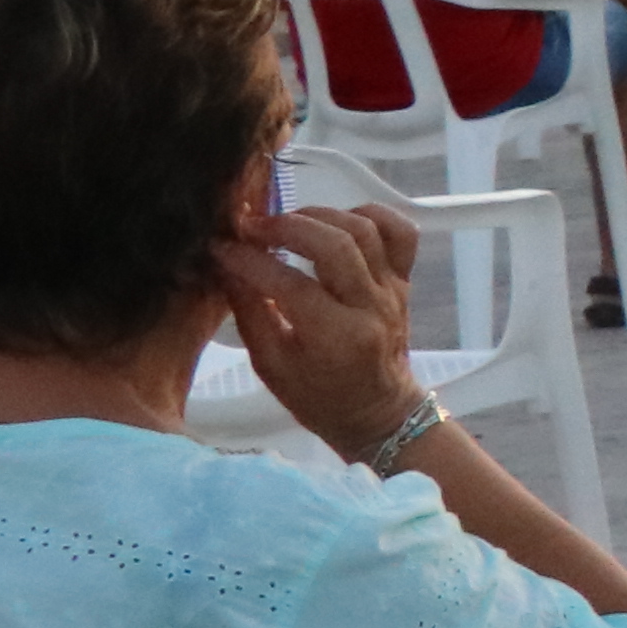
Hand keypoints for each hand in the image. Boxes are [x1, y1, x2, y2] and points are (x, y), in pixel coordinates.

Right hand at [214, 187, 429, 457]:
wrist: (378, 412)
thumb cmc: (317, 397)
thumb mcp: (270, 364)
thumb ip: (249, 311)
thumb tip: (227, 264)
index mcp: (336, 336)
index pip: (290, 284)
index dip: (250, 260)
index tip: (221, 248)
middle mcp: (370, 306)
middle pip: (335, 245)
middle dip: (286, 226)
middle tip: (253, 228)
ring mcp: (393, 289)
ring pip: (367, 230)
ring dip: (321, 216)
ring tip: (287, 223)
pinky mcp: (405, 280)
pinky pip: (401, 233)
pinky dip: (371, 215)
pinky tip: (338, 221)